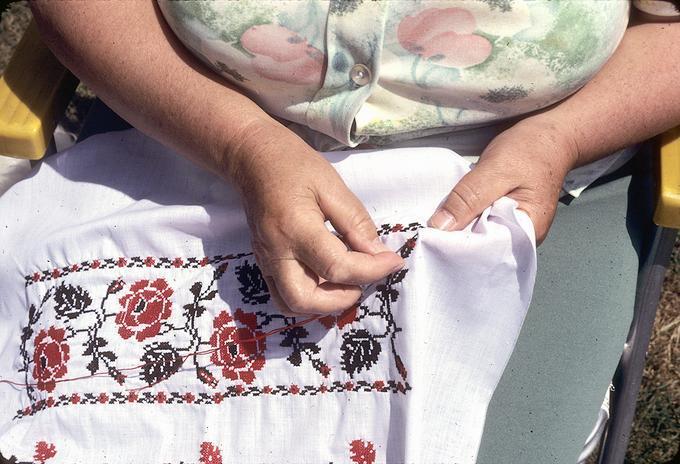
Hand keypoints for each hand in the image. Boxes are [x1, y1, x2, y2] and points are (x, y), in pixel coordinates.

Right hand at [228, 120, 403, 314]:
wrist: (252, 158)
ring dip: (323, 304)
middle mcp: (277, 251)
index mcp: (296, 228)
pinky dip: (309, 297)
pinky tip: (327, 280)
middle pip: (307, 299)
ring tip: (346, 283)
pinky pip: (282, 294)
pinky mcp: (263, 262)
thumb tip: (377, 253)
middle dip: (342, 299)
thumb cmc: (294, 165)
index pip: (338, 267)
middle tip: (364, 280)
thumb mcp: (332, 185)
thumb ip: (355, 222)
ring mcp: (266, 260)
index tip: (393, 261)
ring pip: (291, 304)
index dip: (372, 270)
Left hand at [428, 117, 578, 242]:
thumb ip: (468, 198)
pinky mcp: (503, 217)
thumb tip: (439, 227)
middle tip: (428, 232)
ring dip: (458, 228)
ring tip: (436, 224)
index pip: (487, 253)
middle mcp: (521, 238)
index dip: (459, 248)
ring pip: (478, 235)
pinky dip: (465, 218)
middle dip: (456, 240)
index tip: (433, 240)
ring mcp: (512, 228)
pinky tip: (451, 214)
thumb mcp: (496, 170)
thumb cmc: (530, 150)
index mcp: (528, 234)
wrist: (550, 136)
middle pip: (481, 248)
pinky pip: (479, 223)